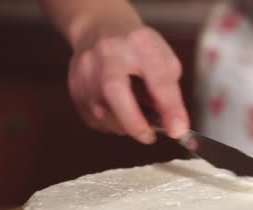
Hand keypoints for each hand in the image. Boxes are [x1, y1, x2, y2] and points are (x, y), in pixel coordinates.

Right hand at [68, 24, 188, 142]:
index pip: (158, 78)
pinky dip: (110, 123)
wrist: (100, 29)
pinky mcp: (74, 86)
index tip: (178, 131)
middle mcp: (107, 53)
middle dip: (133, 121)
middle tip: (149, 137)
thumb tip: (173, 127)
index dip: (169, 107)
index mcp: (139, 43)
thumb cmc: (139, 50)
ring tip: (136, 117)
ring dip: (124, 124)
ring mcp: (85, 69)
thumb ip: (169, 93)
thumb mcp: (164, 62)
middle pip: (113, 90)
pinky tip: (118, 111)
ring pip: (101, 111)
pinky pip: (93, 119)